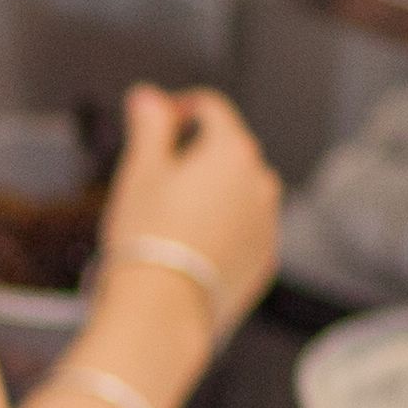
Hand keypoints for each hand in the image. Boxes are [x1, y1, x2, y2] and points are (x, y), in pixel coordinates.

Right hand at [95, 85, 282, 342]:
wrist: (161, 309)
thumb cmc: (148, 240)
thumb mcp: (140, 170)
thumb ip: (150, 125)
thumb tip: (149, 98)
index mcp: (232, 150)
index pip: (212, 108)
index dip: (180, 107)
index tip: (158, 120)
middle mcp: (260, 182)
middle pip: (228, 152)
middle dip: (195, 156)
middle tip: (155, 178)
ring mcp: (267, 223)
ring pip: (239, 193)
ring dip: (212, 194)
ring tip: (171, 218)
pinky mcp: (264, 260)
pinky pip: (245, 231)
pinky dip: (223, 229)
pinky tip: (189, 246)